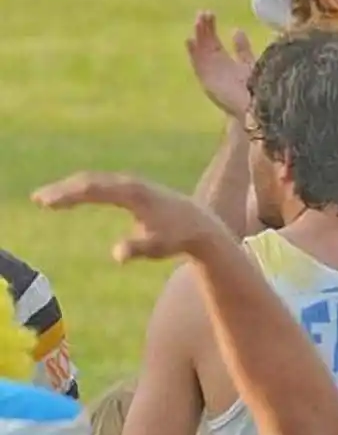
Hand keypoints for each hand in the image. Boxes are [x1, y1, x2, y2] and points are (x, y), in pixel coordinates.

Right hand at [32, 172, 225, 262]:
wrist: (201, 225)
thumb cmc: (179, 238)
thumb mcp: (159, 247)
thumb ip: (138, 249)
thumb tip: (117, 254)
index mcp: (135, 195)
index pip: (95, 190)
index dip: (69, 194)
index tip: (47, 202)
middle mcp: (132, 184)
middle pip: (91, 181)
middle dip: (64, 189)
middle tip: (38, 199)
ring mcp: (133, 185)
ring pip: (96, 180)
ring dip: (71, 187)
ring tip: (46, 199)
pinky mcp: (135, 189)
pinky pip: (103, 184)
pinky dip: (84, 188)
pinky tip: (72, 196)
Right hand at [186, 12, 254, 120]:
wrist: (255, 108)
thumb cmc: (257, 89)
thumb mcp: (251, 65)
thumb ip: (243, 49)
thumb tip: (236, 30)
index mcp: (236, 68)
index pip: (229, 49)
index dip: (223, 34)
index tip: (223, 22)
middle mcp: (223, 71)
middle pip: (212, 47)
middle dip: (208, 30)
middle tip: (205, 12)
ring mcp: (214, 76)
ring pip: (204, 52)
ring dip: (200, 36)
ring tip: (199, 20)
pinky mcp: (207, 82)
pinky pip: (198, 65)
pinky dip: (193, 53)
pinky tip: (189, 39)